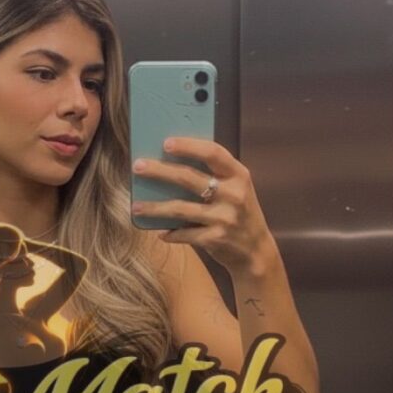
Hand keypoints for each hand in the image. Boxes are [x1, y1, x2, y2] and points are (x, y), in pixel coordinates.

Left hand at [132, 137, 273, 273]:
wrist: (256, 251)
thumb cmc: (239, 213)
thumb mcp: (237, 189)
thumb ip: (215, 175)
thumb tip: (173, 161)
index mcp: (238, 175)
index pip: (212, 153)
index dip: (188, 146)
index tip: (165, 142)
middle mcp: (233, 194)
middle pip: (189, 178)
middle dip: (159, 171)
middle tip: (137, 166)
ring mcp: (224, 218)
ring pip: (180, 208)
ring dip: (154, 208)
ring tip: (135, 206)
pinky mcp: (215, 238)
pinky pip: (184, 233)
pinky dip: (170, 233)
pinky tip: (159, 232)